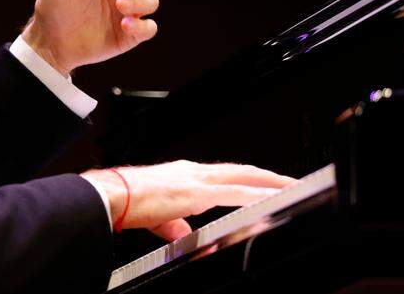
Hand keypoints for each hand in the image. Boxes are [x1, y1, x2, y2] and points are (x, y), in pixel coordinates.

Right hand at [82, 161, 294, 240]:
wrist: (110, 194)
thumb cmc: (124, 201)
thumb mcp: (155, 216)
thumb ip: (172, 224)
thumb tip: (181, 234)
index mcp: (183, 175)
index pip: (224, 174)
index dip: (246, 179)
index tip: (263, 184)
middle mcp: (193, 171)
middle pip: (241, 170)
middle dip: (267, 176)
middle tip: (292, 180)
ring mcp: (196, 178)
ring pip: (244, 177)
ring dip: (270, 182)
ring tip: (293, 187)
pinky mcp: (197, 192)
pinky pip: (236, 193)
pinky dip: (258, 194)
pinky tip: (273, 198)